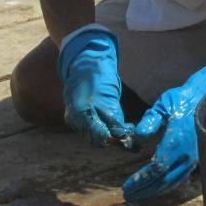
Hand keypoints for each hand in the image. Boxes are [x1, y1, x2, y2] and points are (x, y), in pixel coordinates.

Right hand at [58, 24, 133, 147]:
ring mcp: (72, 117)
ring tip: (124, 129)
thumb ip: (115, 119)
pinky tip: (111, 124)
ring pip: (93, 136)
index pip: (100, 137)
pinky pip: (89, 129)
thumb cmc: (98, 75)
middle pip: (96, 140)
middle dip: (113, 140)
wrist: (84, 61)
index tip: (133, 144)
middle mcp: (74, 118)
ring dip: (108, 136)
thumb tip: (125, 137)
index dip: (117, 142)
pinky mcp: (74, 115)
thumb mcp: (110, 97)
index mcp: (82, 113)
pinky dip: (101, 129)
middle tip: (131, 137)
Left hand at [123, 43, 205, 201]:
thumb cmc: (184, 99)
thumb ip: (151, 119)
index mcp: (176, 141)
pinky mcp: (197, 159)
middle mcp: (186, 155)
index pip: (157, 167)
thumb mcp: (164, 104)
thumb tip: (140, 135)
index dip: (142, 179)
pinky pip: (182, 177)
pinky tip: (160, 187)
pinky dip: (169, 185)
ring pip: (174, 181)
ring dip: (157, 190)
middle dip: (146, 189)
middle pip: (164, 179)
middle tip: (130, 195)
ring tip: (141, 195)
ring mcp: (193, 158)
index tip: (128, 186)